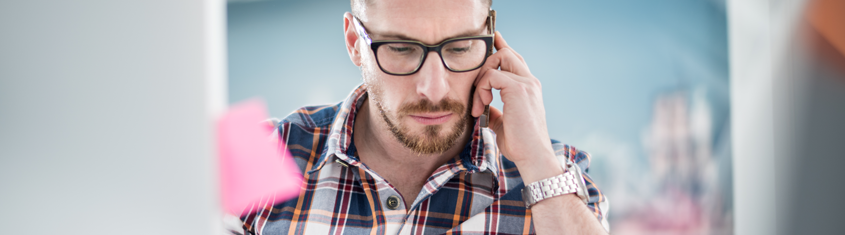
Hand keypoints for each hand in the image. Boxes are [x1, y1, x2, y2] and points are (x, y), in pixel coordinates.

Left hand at [471, 31, 555, 167]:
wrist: (532, 157)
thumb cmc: (520, 144)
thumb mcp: (503, 123)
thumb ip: (496, 111)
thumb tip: (485, 108)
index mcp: (528, 88)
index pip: (515, 59)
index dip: (502, 47)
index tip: (491, 40)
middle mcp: (530, 82)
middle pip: (507, 53)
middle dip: (485, 63)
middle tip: (477, 90)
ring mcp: (526, 84)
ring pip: (498, 60)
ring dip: (481, 80)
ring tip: (479, 105)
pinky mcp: (518, 90)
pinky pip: (492, 76)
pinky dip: (482, 89)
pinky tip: (482, 107)